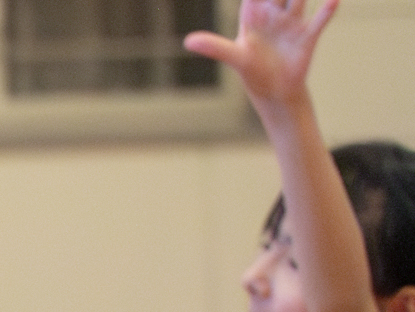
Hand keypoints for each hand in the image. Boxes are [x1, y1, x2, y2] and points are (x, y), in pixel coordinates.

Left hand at [185, 0, 334, 112]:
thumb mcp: (235, 57)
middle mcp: (274, 15)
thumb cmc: (252, 71)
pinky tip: (333, 1)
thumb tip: (188, 42)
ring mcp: (291, 24)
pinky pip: (319, 21)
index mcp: (253, 17)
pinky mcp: (307, 37)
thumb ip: (214, 47)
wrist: (275, 91)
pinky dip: (327, 11)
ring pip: (299, 0)